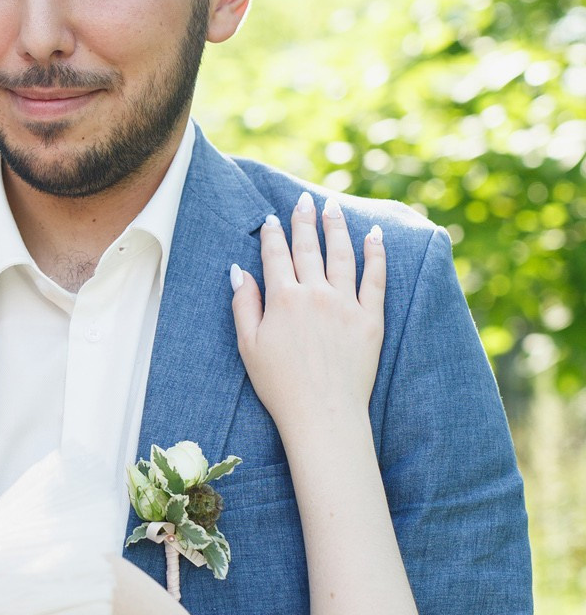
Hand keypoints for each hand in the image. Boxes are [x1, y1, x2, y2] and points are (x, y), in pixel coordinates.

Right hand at [232, 193, 385, 444]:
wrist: (322, 413)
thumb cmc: (279, 385)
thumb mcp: (248, 345)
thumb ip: (244, 304)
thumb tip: (239, 271)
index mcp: (282, 299)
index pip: (276, 255)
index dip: (273, 235)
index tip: (272, 219)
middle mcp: (314, 293)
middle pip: (308, 248)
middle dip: (304, 221)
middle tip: (304, 200)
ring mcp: (345, 304)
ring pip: (341, 254)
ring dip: (336, 227)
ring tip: (333, 208)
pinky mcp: (371, 318)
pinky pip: (375, 278)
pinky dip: (376, 254)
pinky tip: (374, 235)